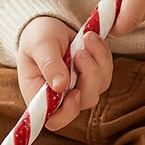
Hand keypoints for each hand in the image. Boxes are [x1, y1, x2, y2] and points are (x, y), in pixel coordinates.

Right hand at [16, 16, 112, 132]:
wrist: (48, 25)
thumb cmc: (37, 36)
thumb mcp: (39, 45)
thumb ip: (48, 64)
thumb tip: (60, 86)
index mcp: (38, 94)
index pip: (54, 119)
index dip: (68, 112)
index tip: (74, 91)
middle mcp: (60, 97)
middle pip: (84, 101)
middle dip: (89, 76)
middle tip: (79, 52)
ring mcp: (78, 88)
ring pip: (99, 87)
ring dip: (97, 61)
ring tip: (85, 38)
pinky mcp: (92, 78)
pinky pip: (107, 73)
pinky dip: (103, 55)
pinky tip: (91, 40)